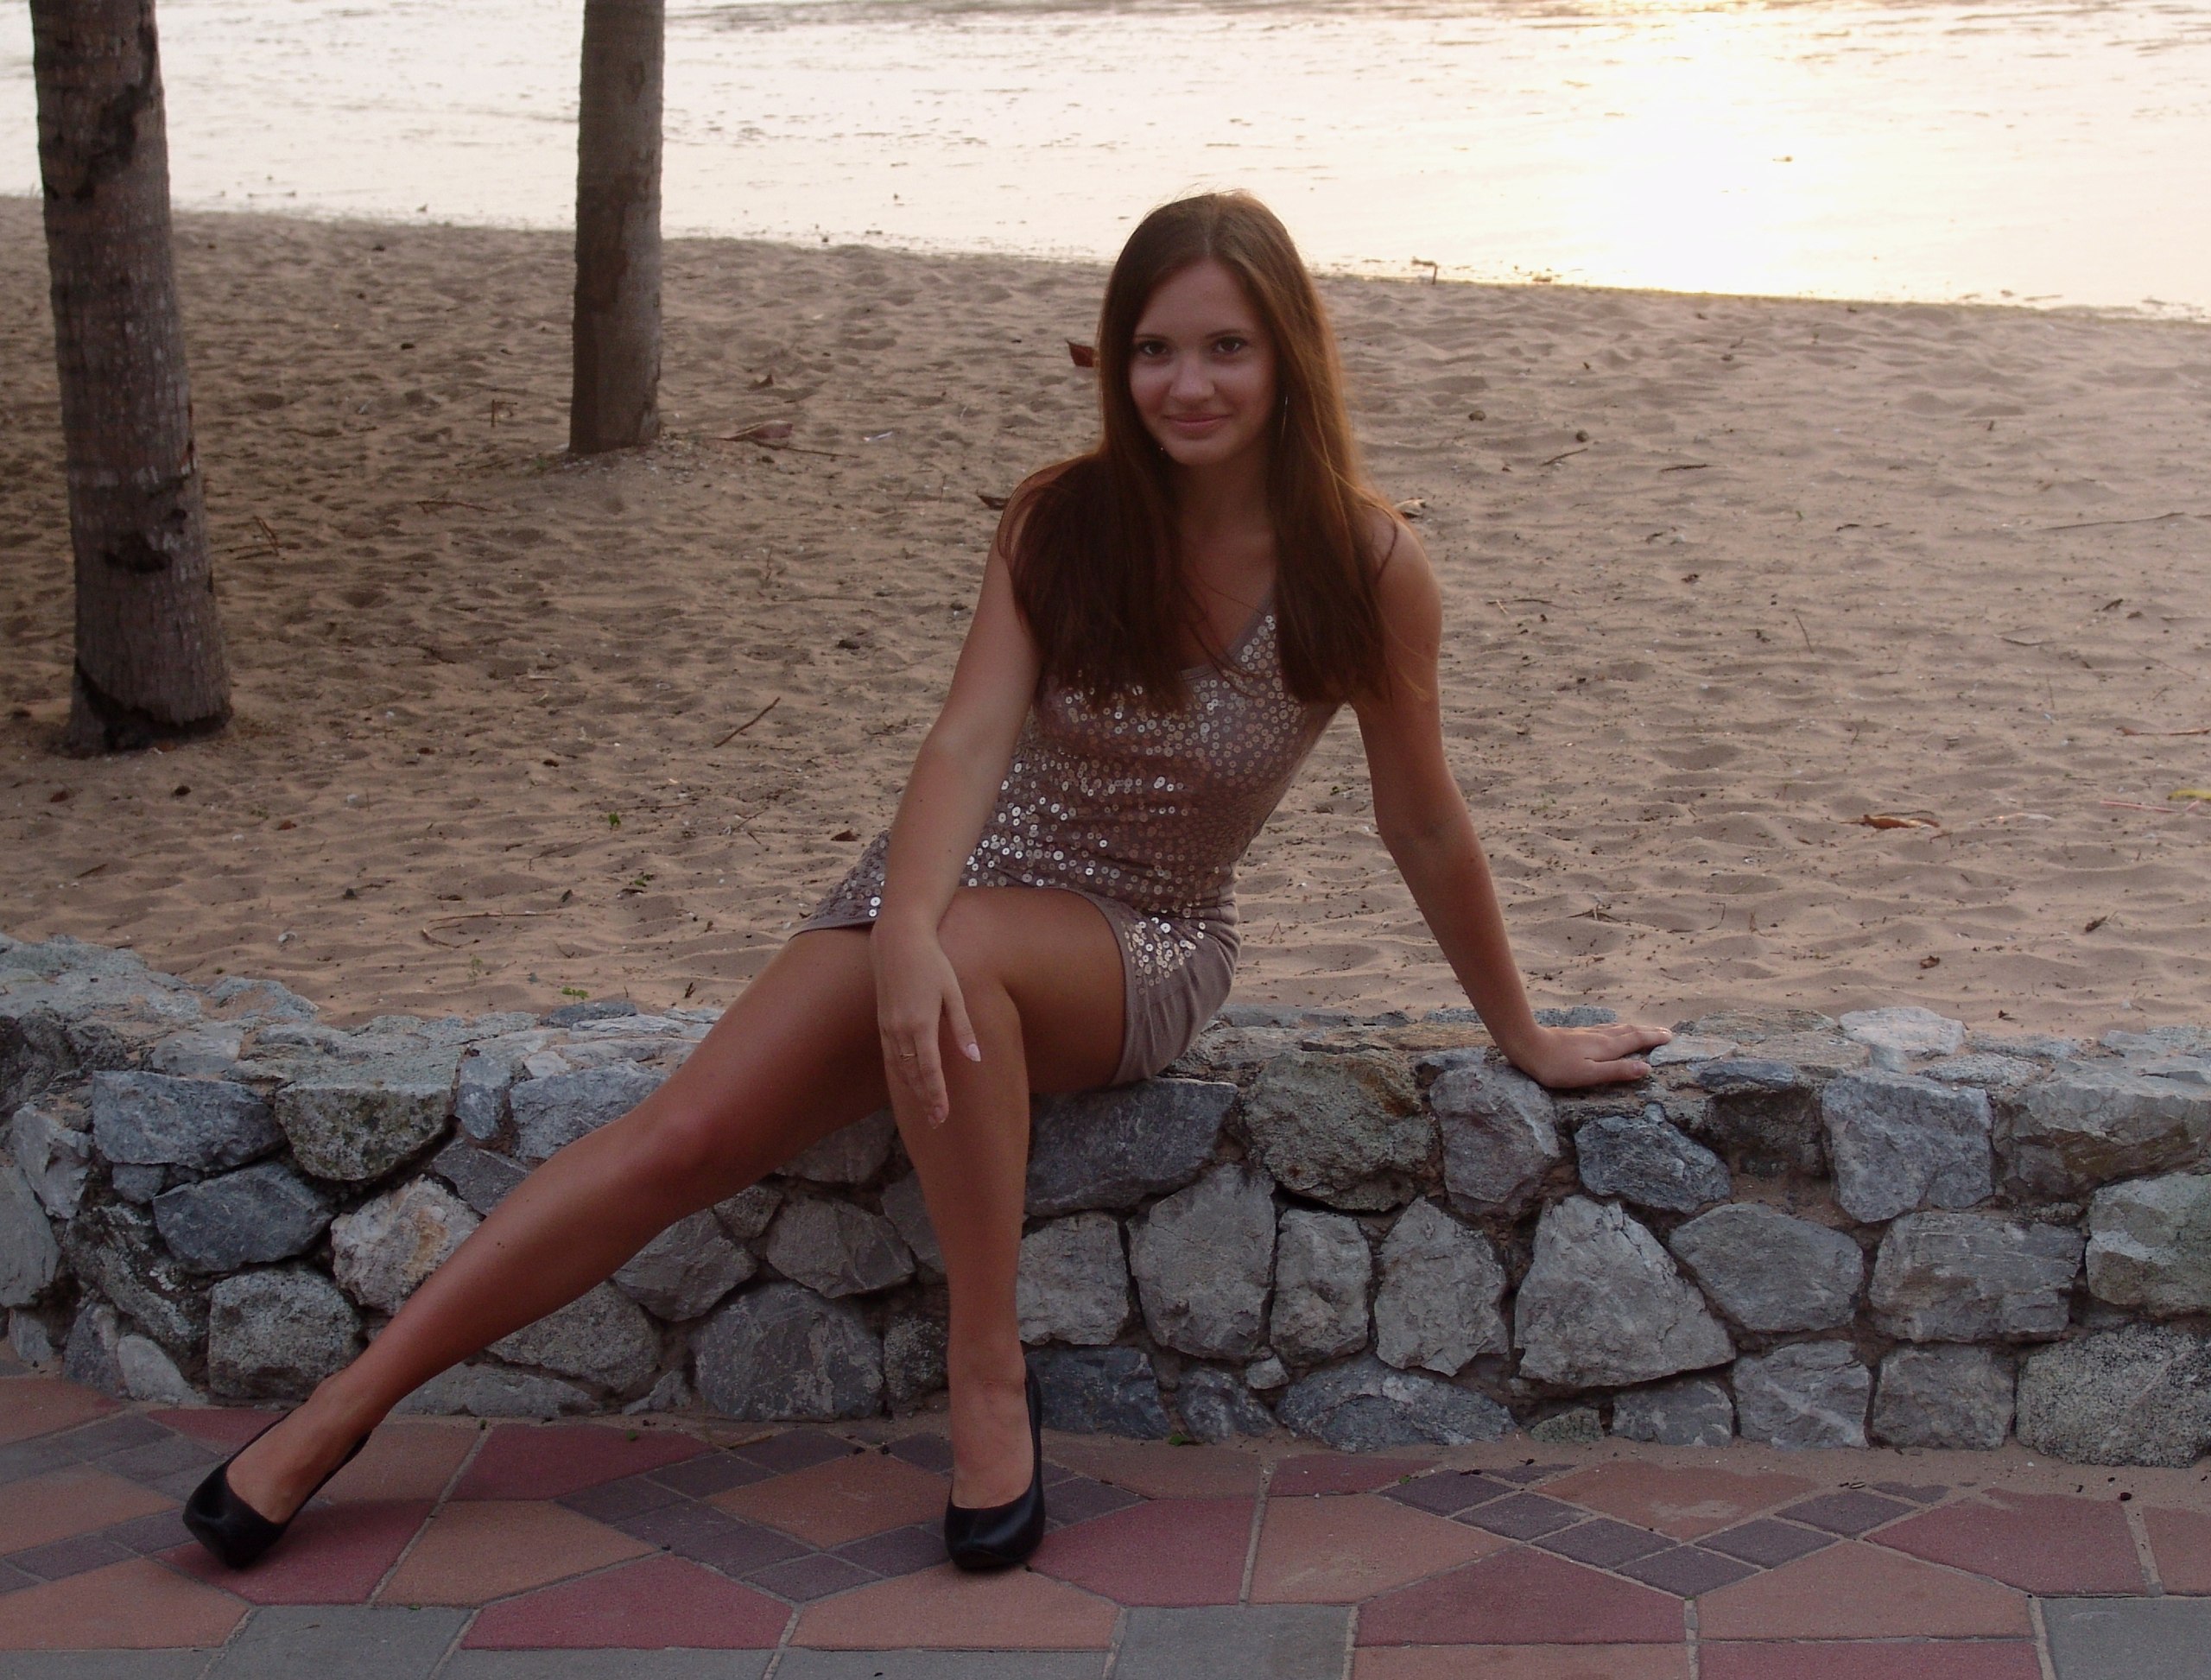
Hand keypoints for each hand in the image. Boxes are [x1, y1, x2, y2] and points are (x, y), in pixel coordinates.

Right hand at [870, 921, 980, 1126]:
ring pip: (899, 1068)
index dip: (937, 1095)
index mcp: (921, 1024)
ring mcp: (888, 1027)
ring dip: (911, 1090)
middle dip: (925, 1099)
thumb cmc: (932, 963)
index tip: (943, 1116)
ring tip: (924, 1107)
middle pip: (912, 1075)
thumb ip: (963, 1028)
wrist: (897, 942)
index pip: (930, 1071)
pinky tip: (907, 1082)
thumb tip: (975, 1058)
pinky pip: (891, 1056)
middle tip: (937, 1122)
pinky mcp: (883, 1022)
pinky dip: (899, 1073)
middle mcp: (901, 1030)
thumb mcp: (953, 993)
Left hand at [1504, 1022, 1671, 1089]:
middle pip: (1630, 1032)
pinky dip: (1618, 1028)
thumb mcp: (1589, 1074)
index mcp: (1607, 1047)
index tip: (1670, 1037)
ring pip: (1618, 1028)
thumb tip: (1647, 1069)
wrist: (1528, 1045)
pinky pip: (1606, 1029)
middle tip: (1666, 1033)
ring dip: (1635, 1029)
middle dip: (1649, 1032)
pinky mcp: (1577, 1034)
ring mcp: (1588, 1033)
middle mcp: (1601, 1037)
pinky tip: (1613, 1030)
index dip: (1654, 1039)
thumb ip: (1617, 1071)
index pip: (1636, 1041)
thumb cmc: (1557, 1066)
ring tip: (1646, 1030)